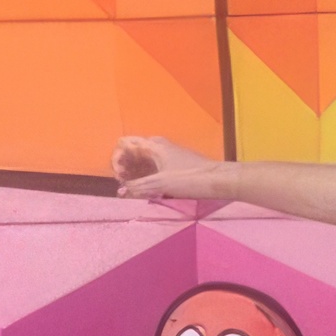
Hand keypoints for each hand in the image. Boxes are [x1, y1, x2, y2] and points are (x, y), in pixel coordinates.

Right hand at [113, 133, 233, 199]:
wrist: (218, 180)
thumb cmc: (189, 178)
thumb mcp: (160, 184)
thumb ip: (137, 187)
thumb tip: (119, 192)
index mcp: (152, 145)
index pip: (123, 143)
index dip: (116, 158)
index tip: (120, 176)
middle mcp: (158, 146)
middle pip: (131, 151)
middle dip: (124, 167)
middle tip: (125, 184)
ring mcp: (167, 155)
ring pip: (142, 160)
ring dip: (134, 173)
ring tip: (134, 189)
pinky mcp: (174, 164)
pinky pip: (153, 167)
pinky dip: (145, 176)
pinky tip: (147, 189)